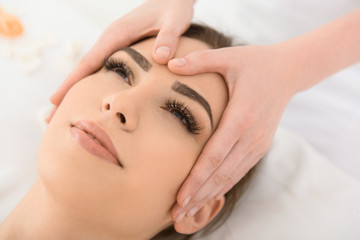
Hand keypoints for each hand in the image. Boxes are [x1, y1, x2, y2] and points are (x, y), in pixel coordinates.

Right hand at [46, 0, 193, 121]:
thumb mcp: (175, 21)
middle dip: (67, 92)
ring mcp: (114, 43)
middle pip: (83, 69)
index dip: (72, 82)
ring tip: (65, 113)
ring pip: (91, 69)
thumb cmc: (173, 8)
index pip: (90, 61)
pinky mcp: (120, 47)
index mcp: (118, 34)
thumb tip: (160, 58)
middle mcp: (111, 39)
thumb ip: (168, 38)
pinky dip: (91, 82)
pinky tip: (90, 96)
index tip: (56, 101)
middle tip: (51, 118)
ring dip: (77, 90)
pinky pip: (101, 67)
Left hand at [168, 44, 299, 221]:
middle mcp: (252, 135)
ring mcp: (259, 142)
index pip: (215, 155)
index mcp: (242, 116)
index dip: (197, 178)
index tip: (180, 197)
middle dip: (198, 195)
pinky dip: (223, 185)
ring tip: (188, 212)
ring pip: (231, 176)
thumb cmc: (256, 62)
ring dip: (209, 195)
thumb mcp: (229, 57)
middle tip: (176, 215)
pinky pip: (240, 170)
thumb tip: (168, 62)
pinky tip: (208, 195)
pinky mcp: (261, 145)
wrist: (288, 71)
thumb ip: (199, 61)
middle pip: (222, 173)